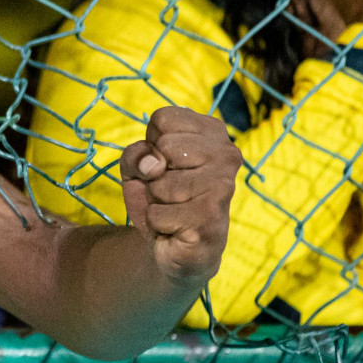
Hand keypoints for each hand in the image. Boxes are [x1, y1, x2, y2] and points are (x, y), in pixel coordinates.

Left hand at [120, 107, 237, 286]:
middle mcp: (227, 154)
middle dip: (153, 173)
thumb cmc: (158, 194)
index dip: (151, 144)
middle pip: (163, 147)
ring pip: (160, 183)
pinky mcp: (212, 218)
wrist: (173, 242)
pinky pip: (158, 214)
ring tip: (173, 207)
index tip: (166, 162)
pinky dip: (156, 222)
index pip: (162, 119)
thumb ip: (135, 153)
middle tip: (169, 188)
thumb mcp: (136, 165)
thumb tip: (154, 165)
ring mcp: (224, 187)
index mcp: (213, 131)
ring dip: (155, 200)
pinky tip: (176, 225)